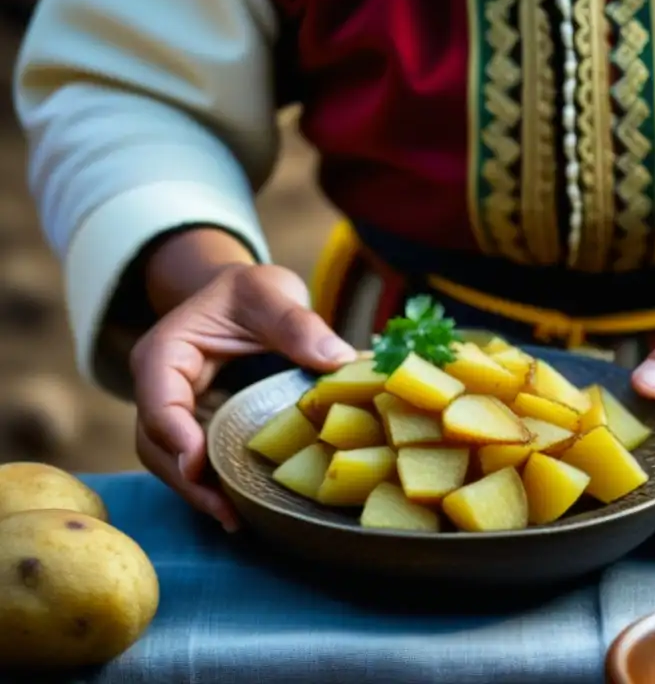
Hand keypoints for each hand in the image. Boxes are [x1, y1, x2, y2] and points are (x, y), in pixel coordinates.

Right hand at [129, 263, 355, 529]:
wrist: (248, 299)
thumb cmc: (253, 292)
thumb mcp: (272, 293)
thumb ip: (297, 323)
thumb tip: (339, 360)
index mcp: (166, 352)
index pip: (156, 398)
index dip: (173, 433)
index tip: (198, 464)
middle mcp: (162, 388)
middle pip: (157, 443)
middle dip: (187, 480)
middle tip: (226, 511)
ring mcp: (179, 413)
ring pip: (173, 462)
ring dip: (200, 493)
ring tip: (237, 520)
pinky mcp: (201, 430)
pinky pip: (199, 463)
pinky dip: (216, 486)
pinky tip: (245, 510)